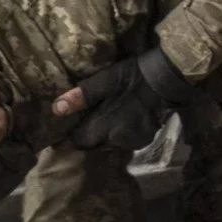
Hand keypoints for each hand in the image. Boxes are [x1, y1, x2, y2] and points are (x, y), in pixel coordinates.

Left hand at [50, 47, 195, 150]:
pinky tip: (125, 120)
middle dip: (91, 135)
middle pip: (95, 145)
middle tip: (92, 118)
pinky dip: (123, 134)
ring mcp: (134, 142)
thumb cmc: (131, 77)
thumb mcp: (104, 81)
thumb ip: (81, 97)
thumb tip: (56, 109)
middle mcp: (118, 140)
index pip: (80, 142)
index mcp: (105, 127)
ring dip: (108, 135)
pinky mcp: (146, 140)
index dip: (74, 135)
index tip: (72, 126)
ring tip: (110, 118)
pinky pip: (126, 142)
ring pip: (111, 144)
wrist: (166, 78)